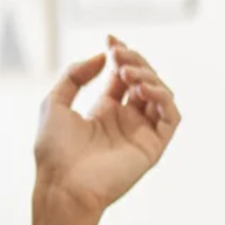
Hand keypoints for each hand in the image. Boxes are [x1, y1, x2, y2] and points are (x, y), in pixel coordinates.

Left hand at [33, 35, 180, 218]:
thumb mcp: (54, 103)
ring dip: (148, 77)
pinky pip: (171, 117)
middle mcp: (126, 121)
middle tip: (118, 54)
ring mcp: (141, 133)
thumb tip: (101, 56)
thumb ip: (74, 76)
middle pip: (143, 81)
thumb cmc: (53, 150)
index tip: (111, 39)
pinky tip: (142, 89)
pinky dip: (162, 98)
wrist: (62, 185)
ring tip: (127, 72)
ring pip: (161, 95)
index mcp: (104, 112)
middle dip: (134, 61)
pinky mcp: (153, 147)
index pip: (122, 77)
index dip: (121, 55)